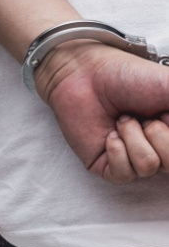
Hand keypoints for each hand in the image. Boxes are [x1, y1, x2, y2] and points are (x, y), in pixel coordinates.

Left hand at [34, 40, 168, 183]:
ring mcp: (134, 160)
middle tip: (146, 115)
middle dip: (162, 135)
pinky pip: (124, 173)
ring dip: (135, 136)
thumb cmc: (130, 76)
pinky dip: (118, 149)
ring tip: (123, 118)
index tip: (164, 115)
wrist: (85, 73)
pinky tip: (110, 134)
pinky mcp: (108, 167)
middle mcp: (160, 149)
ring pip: (150, 166)